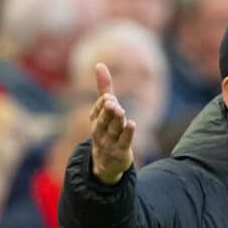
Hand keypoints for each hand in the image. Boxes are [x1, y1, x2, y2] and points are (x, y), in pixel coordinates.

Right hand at [90, 63, 135, 184]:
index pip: (97, 110)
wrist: (106, 162)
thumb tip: (99, 64)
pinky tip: (132, 124)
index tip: (108, 96)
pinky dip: (128, 133)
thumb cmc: (107, 129)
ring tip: (120, 110)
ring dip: (116, 120)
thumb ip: (104, 88)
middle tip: (111, 101)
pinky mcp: (120, 151)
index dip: (102, 104)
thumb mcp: (105, 109)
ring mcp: (109, 142)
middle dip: (106, 111)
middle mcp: (100, 131)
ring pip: (113, 130)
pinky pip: (124, 141)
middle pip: (103, 120)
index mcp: (95, 120)